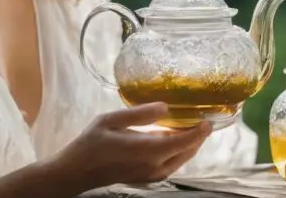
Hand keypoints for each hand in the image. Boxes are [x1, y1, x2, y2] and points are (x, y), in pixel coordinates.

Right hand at [49, 102, 211, 189]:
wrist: (77, 173)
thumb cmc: (90, 143)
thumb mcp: (109, 120)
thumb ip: (139, 114)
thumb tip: (165, 107)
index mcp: (146, 150)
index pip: (182, 141)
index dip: (198, 131)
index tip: (208, 118)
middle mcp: (153, 166)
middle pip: (186, 152)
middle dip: (198, 136)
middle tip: (205, 118)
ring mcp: (152, 175)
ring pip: (181, 159)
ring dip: (190, 144)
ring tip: (194, 125)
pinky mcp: (148, 178)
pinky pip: (172, 164)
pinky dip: (180, 151)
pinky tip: (176, 138)